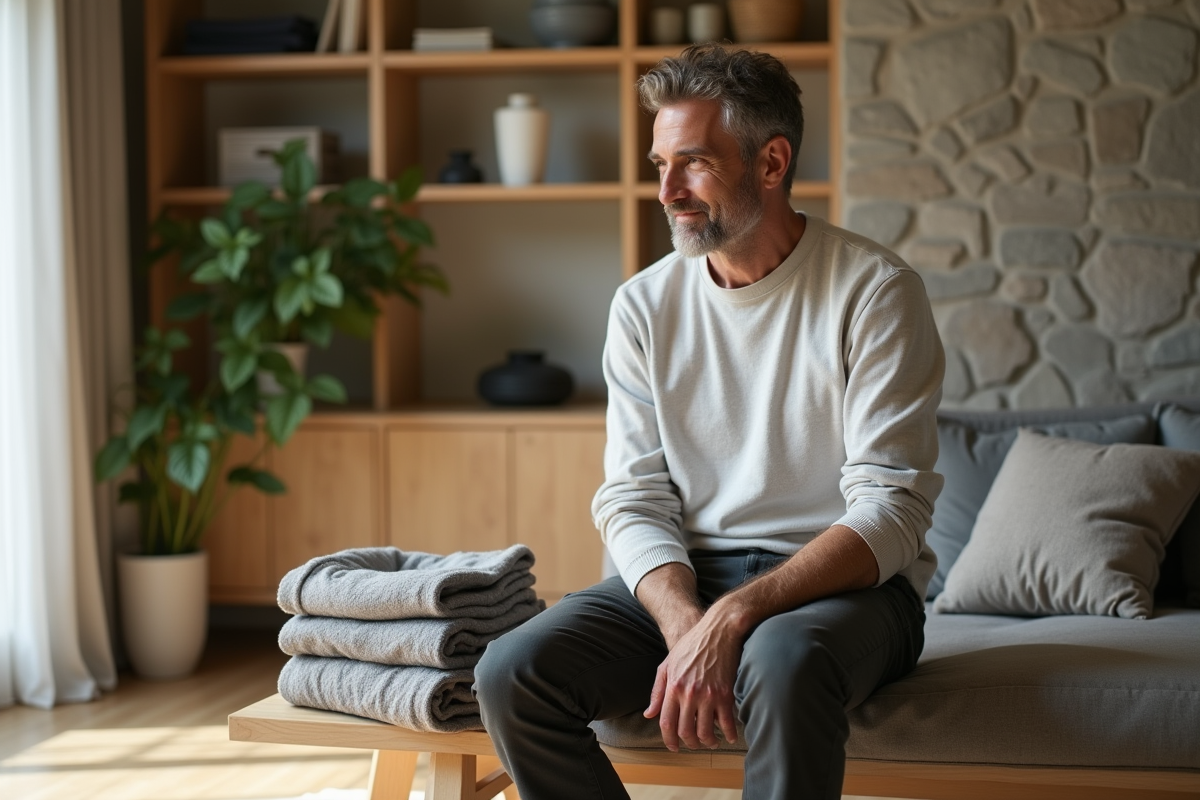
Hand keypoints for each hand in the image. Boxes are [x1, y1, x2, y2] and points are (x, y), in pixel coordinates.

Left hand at [643, 609, 741, 750]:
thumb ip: (657, 691)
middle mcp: (689, 693)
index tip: (674, 747)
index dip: (669, 740)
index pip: (667, 723)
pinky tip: (729, 736)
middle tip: (694, 745)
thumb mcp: (667, 664)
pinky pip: (727, 722)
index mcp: (673, 687)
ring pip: (706, 731)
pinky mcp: (726, 693)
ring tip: (711, 742)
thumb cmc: (692, 645)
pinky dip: (729, 733)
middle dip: (690, 744)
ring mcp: (708, 694)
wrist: (718, 630)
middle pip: (686, 731)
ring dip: (708, 742)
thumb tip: (649, 714)